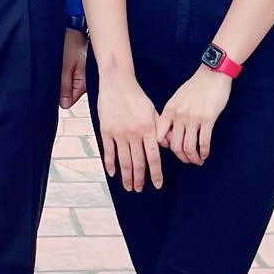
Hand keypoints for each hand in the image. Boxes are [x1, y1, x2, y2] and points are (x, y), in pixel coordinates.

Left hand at [59, 29, 87, 109]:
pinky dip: (67, 74)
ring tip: (64, 67)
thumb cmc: (71, 42)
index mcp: (84, 83)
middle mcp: (87, 82)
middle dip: (63, 89)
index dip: (62, 96)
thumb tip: (64, 104)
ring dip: (65, 80)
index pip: (71, 100)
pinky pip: (73, 79)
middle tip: (60, 75)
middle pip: (71, 95)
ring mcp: (85, 76)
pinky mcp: (82, 71)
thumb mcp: (64, 66)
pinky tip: (66, 65)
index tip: (57, 88)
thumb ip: (64, 87)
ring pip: (71, 87)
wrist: (76, 28)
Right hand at [96, 75, 163, 191]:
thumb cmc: (137, 97)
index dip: (156, 174)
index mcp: (148, 129)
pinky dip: (110, 164)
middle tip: (140, 190)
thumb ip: (159, 130)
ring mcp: (119, 133)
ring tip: (129, 187)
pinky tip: (112, 173)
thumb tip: (166, 147)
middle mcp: (134, 134)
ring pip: (123, 161)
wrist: (117, 83)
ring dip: (126, 177)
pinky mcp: (106, 130)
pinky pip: (109, 152)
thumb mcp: (153, 111)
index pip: (153, 158)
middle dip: (140, 179)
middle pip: (138, 163)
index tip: (157, 185)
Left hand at [157, 66, 229, 164]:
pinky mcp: (207, 119)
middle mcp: (179, 116)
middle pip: (175, 146)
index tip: (175, 149)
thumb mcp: (177, 98)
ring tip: (198, 160)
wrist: (212, 74)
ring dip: (194, 158)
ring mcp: (193, 118)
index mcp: (169, 110)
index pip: (159, 136)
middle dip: (182, 157)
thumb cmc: (196, 86)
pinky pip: (204, 142)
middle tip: (188, 160)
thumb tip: (170, 133)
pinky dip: (204, 152)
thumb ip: (172, 114)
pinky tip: (206, 154)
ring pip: (189, 147)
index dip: (166, 147)